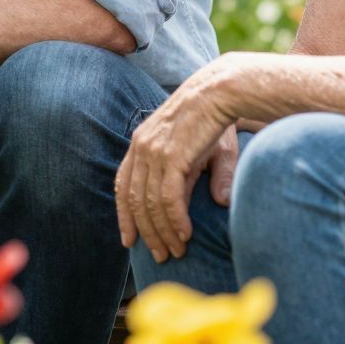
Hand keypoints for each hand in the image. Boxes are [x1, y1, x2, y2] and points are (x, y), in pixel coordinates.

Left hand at [116, 79, 237, 263]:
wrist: (221, 90)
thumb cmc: (215, 119)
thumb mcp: (201, 151)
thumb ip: (199, 177)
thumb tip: (220, 202)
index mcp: (140, 143)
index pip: (123, 185)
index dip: (124, 215)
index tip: (128, 240)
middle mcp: (141, 147)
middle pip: (135, 200)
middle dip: (146, 232)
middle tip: (160, 254)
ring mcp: (154, 152)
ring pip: (150, 204)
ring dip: (163, 231)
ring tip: (176, 250)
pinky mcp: (171, 156)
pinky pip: (167, 198)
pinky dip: (175, 220)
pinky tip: (185, 234)